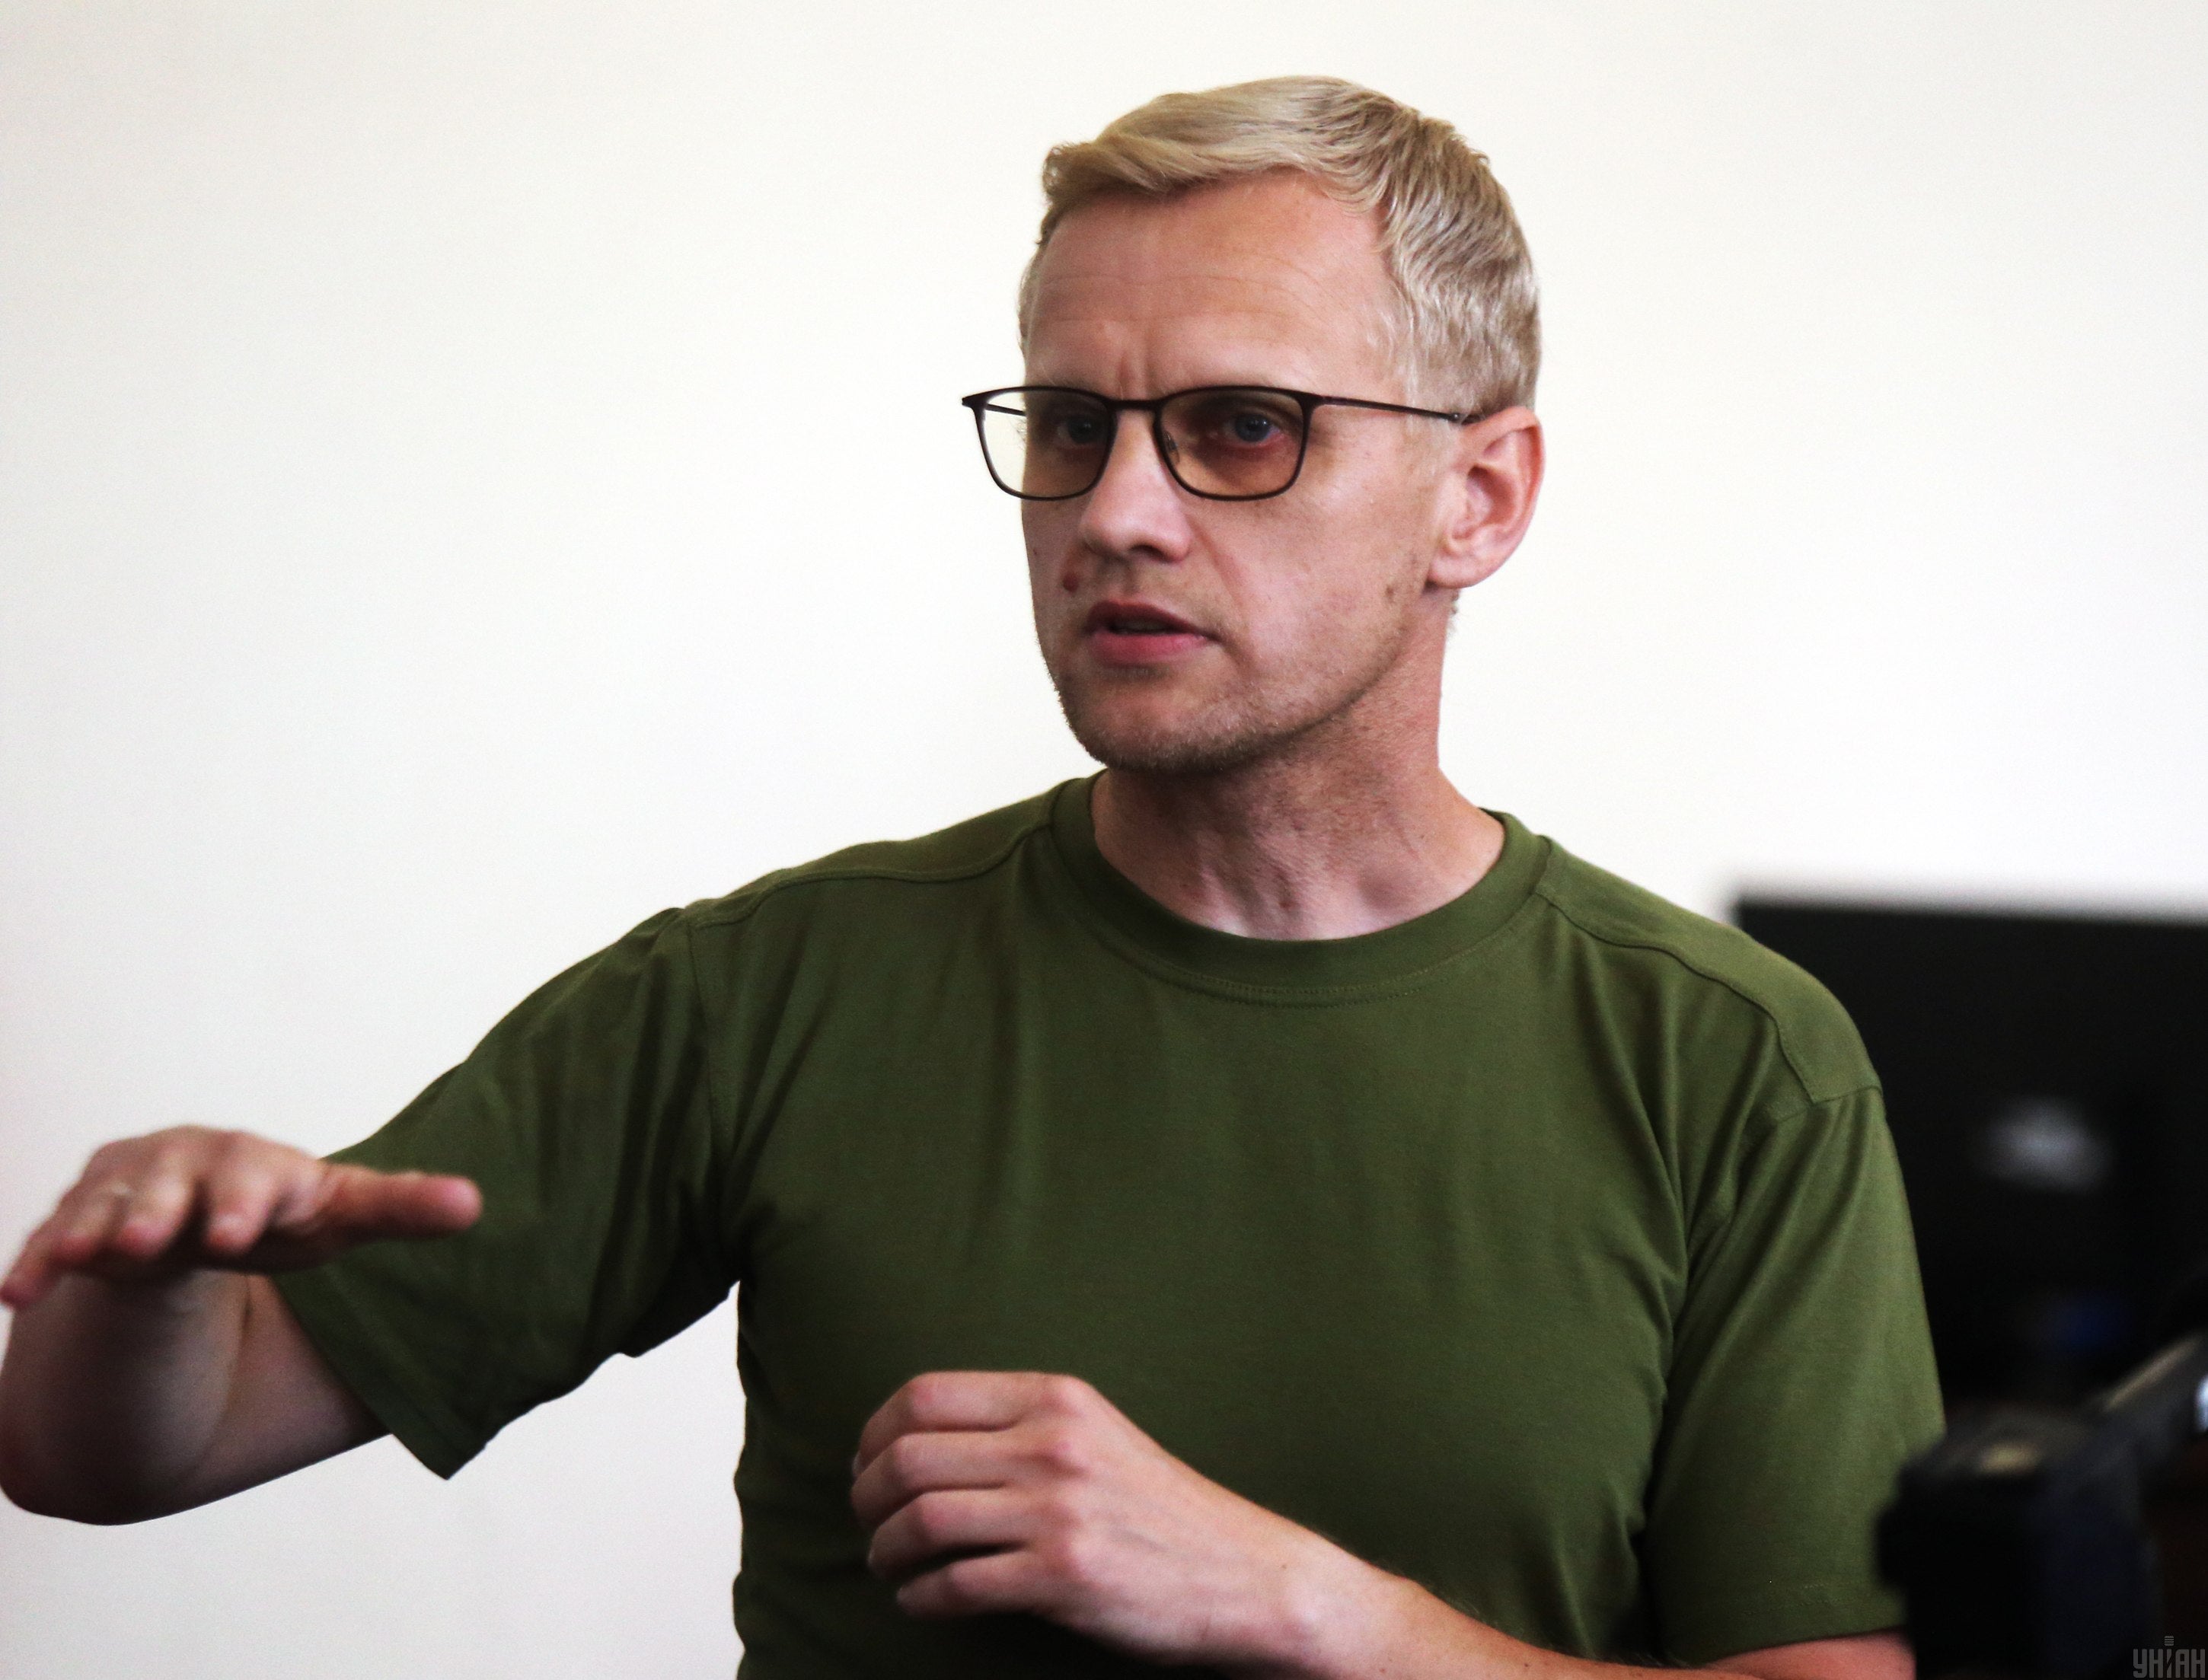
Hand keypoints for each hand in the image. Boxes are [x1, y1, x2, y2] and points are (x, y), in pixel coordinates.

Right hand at [1, 1125, 480, 1308]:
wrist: (198, 1214)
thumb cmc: (279, 1212)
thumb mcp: (337, 1214)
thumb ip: (398, 1207)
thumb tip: (474, 1205)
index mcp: (256, 1165)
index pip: (255, 1175)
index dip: (246, 1199)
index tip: (238, 1231)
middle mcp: (187, 1168)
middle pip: (173, 1186)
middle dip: (163, 1211)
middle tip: (157, 1240)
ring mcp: (126, 1194)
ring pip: (105, 1210)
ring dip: (91, 1231)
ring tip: (75, 1259)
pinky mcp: (79, 1222)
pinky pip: (52, 1240)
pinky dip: (35, 1262)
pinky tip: (16, 1291)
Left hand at [849, 1371, 1370, 1671]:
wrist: (1240, 1574)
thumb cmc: (1155, 1509)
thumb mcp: (1093, 1434)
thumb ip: (1019, 1424)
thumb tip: (913, 1440)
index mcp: (1055, 1398)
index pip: (925, 1394)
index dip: (875, 1432)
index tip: (866, 1465)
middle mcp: (1053, 1444)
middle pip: (910, 1457)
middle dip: (867, 1496)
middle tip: (867, 1523)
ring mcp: (1059, 1510)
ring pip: (923, 1520)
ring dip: (885, 1550)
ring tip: (887, 1564)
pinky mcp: (1064, 1577)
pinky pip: (956, 1586)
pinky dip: (920, 1598)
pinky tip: (921, 1601)